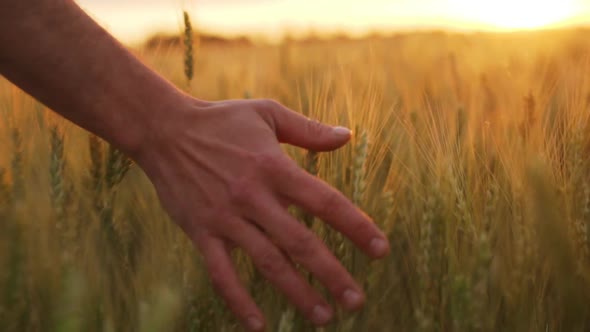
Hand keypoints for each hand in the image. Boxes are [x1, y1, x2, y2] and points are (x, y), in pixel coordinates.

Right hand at [134, 97, 389, 330]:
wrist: (164, 130)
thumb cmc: (221, 120)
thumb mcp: (267, 113)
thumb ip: (309, 130)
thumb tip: (349, 136)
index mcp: (274, 167)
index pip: (325, 202)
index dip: (356, 226)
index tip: (381, 250)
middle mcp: (253, 196)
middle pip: (300, 242)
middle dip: (332, 274)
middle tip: (357, 301)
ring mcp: (225, 217)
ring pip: (267, 262)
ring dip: (296, 292)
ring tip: (323, 317)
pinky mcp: (201, 231)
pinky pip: (221, 273)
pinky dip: (238, 300)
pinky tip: (258, 325)